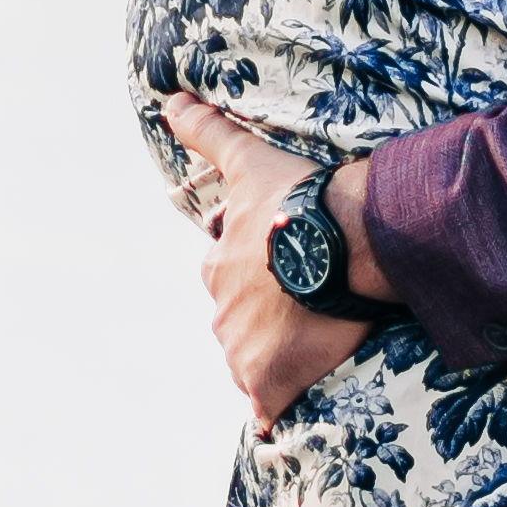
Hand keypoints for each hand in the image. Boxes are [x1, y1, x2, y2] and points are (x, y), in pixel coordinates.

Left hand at [167, 91, 365, 427]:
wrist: (339, 244)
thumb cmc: (295, 201)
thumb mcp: (248, 160)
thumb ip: (209, 133)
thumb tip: (167, 99)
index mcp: (219, 268)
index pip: (230, 276)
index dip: (257, 273)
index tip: (286, 269)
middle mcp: (223, 314)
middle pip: (241, 322)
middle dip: (264, 319)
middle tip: (306, 310)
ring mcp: (243, 353)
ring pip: (253, 362)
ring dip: (277, 357)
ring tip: (316, 348)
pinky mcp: (269, 384)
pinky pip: (269, 406)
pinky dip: (275, 407)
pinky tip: (291, 407)